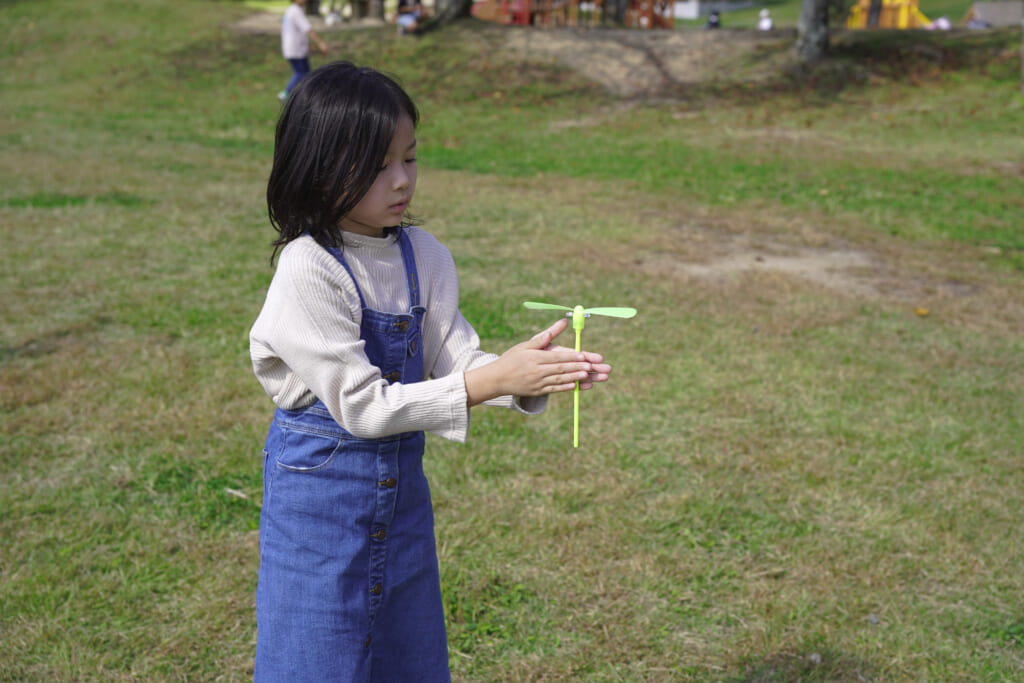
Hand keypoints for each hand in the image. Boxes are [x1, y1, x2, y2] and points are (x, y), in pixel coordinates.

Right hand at [465, 318, 612, 405]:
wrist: (496, 379)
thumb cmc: (511, 358)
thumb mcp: (525, 345)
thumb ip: (543, 337)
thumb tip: (561, 323)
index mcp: (534, 357)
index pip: (556, 357)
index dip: (571, 357)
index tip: (584, 355)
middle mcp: (536, 370)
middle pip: (560, 368)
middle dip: (577, 367)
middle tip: (592, 366)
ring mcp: (536, 382)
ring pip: (559, 380)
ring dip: (574, 378)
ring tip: (587, 376)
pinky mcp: (536, 391)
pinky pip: (553, 390)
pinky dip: (565, 388)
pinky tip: (575, 386)